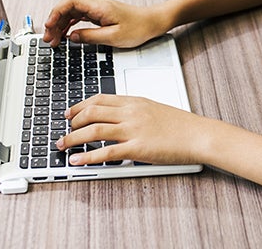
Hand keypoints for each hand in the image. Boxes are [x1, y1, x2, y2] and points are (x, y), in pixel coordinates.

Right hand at [42, 0, 168, 47]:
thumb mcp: (114, 37)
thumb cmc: (138, 28)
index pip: (70, 2)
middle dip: (54, 22)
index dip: (56, 12)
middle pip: (67, 7)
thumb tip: (72, 37)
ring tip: (54, 40)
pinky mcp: (99, 15)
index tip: (48, 26)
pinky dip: (70, 26)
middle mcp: (96, 5)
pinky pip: (79, 17)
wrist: (153, 22)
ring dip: (60, 25)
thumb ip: (90, 37)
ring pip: (71, 13)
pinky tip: (66, 36)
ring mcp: (97, 9)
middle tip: (48, 39)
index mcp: (99, 6)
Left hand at [57, 94, 206, 165]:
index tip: (69, 113)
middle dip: (72, 122)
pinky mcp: (137, 148)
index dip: (79, 106)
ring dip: (73, 138)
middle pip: (91, 112)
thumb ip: (133, 112)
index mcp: (134, 101)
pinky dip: (87, 157)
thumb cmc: (180, 125)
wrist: (198, 134)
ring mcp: (133, 130)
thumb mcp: (153, 109)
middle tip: (64, 131)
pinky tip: (77, 161)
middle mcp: (130, 113)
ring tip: (63, 146)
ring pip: (94, 130)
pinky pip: (106, 152)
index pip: (99, 98)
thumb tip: (116, 118)